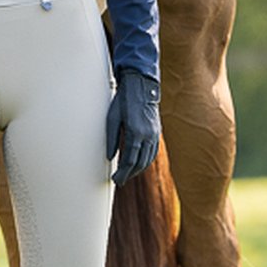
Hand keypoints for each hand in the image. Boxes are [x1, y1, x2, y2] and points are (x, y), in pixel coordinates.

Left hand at [105, 69, 160, 186]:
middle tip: (119, 181)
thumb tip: (110, 157)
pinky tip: (138, 164)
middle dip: (129, 174)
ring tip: (127, 174)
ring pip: (147, 159)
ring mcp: (154, 134)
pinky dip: (145, 161)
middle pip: (139, 163)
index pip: (129, 160)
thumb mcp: (112, 118)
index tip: (116, 179)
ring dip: (137, 169)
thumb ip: (111, 139)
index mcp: (135, 132)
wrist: (141, 86)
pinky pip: (152, 152)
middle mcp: (147, 135)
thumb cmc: (124, 100)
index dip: (122, 173)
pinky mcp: (156, 132)